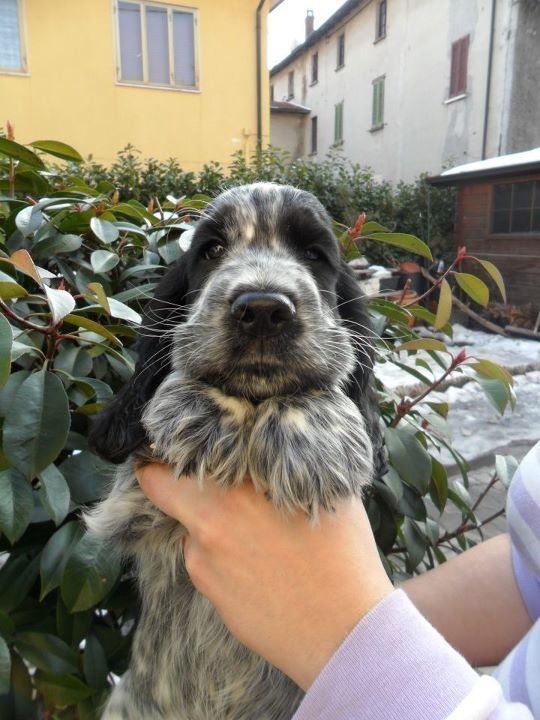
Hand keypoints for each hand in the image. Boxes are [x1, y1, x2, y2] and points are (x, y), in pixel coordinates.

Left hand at [136, 464, 392, 688]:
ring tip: (258, 539)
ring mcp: (203, 560)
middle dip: (164, 480)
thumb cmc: (343, 555)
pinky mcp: (208, 591)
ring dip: (211, 525)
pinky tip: (260, 569)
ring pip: (193, 528)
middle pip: (160, 488)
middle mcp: (210, 520)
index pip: (174, 459)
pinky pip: (206, 561)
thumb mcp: (322, 490)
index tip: (179, 449)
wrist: (343, 630)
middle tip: (186, 477)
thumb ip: (284, 465)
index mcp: (237, 487)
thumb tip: (267, 448)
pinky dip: (223, 559)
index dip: (171, 451)